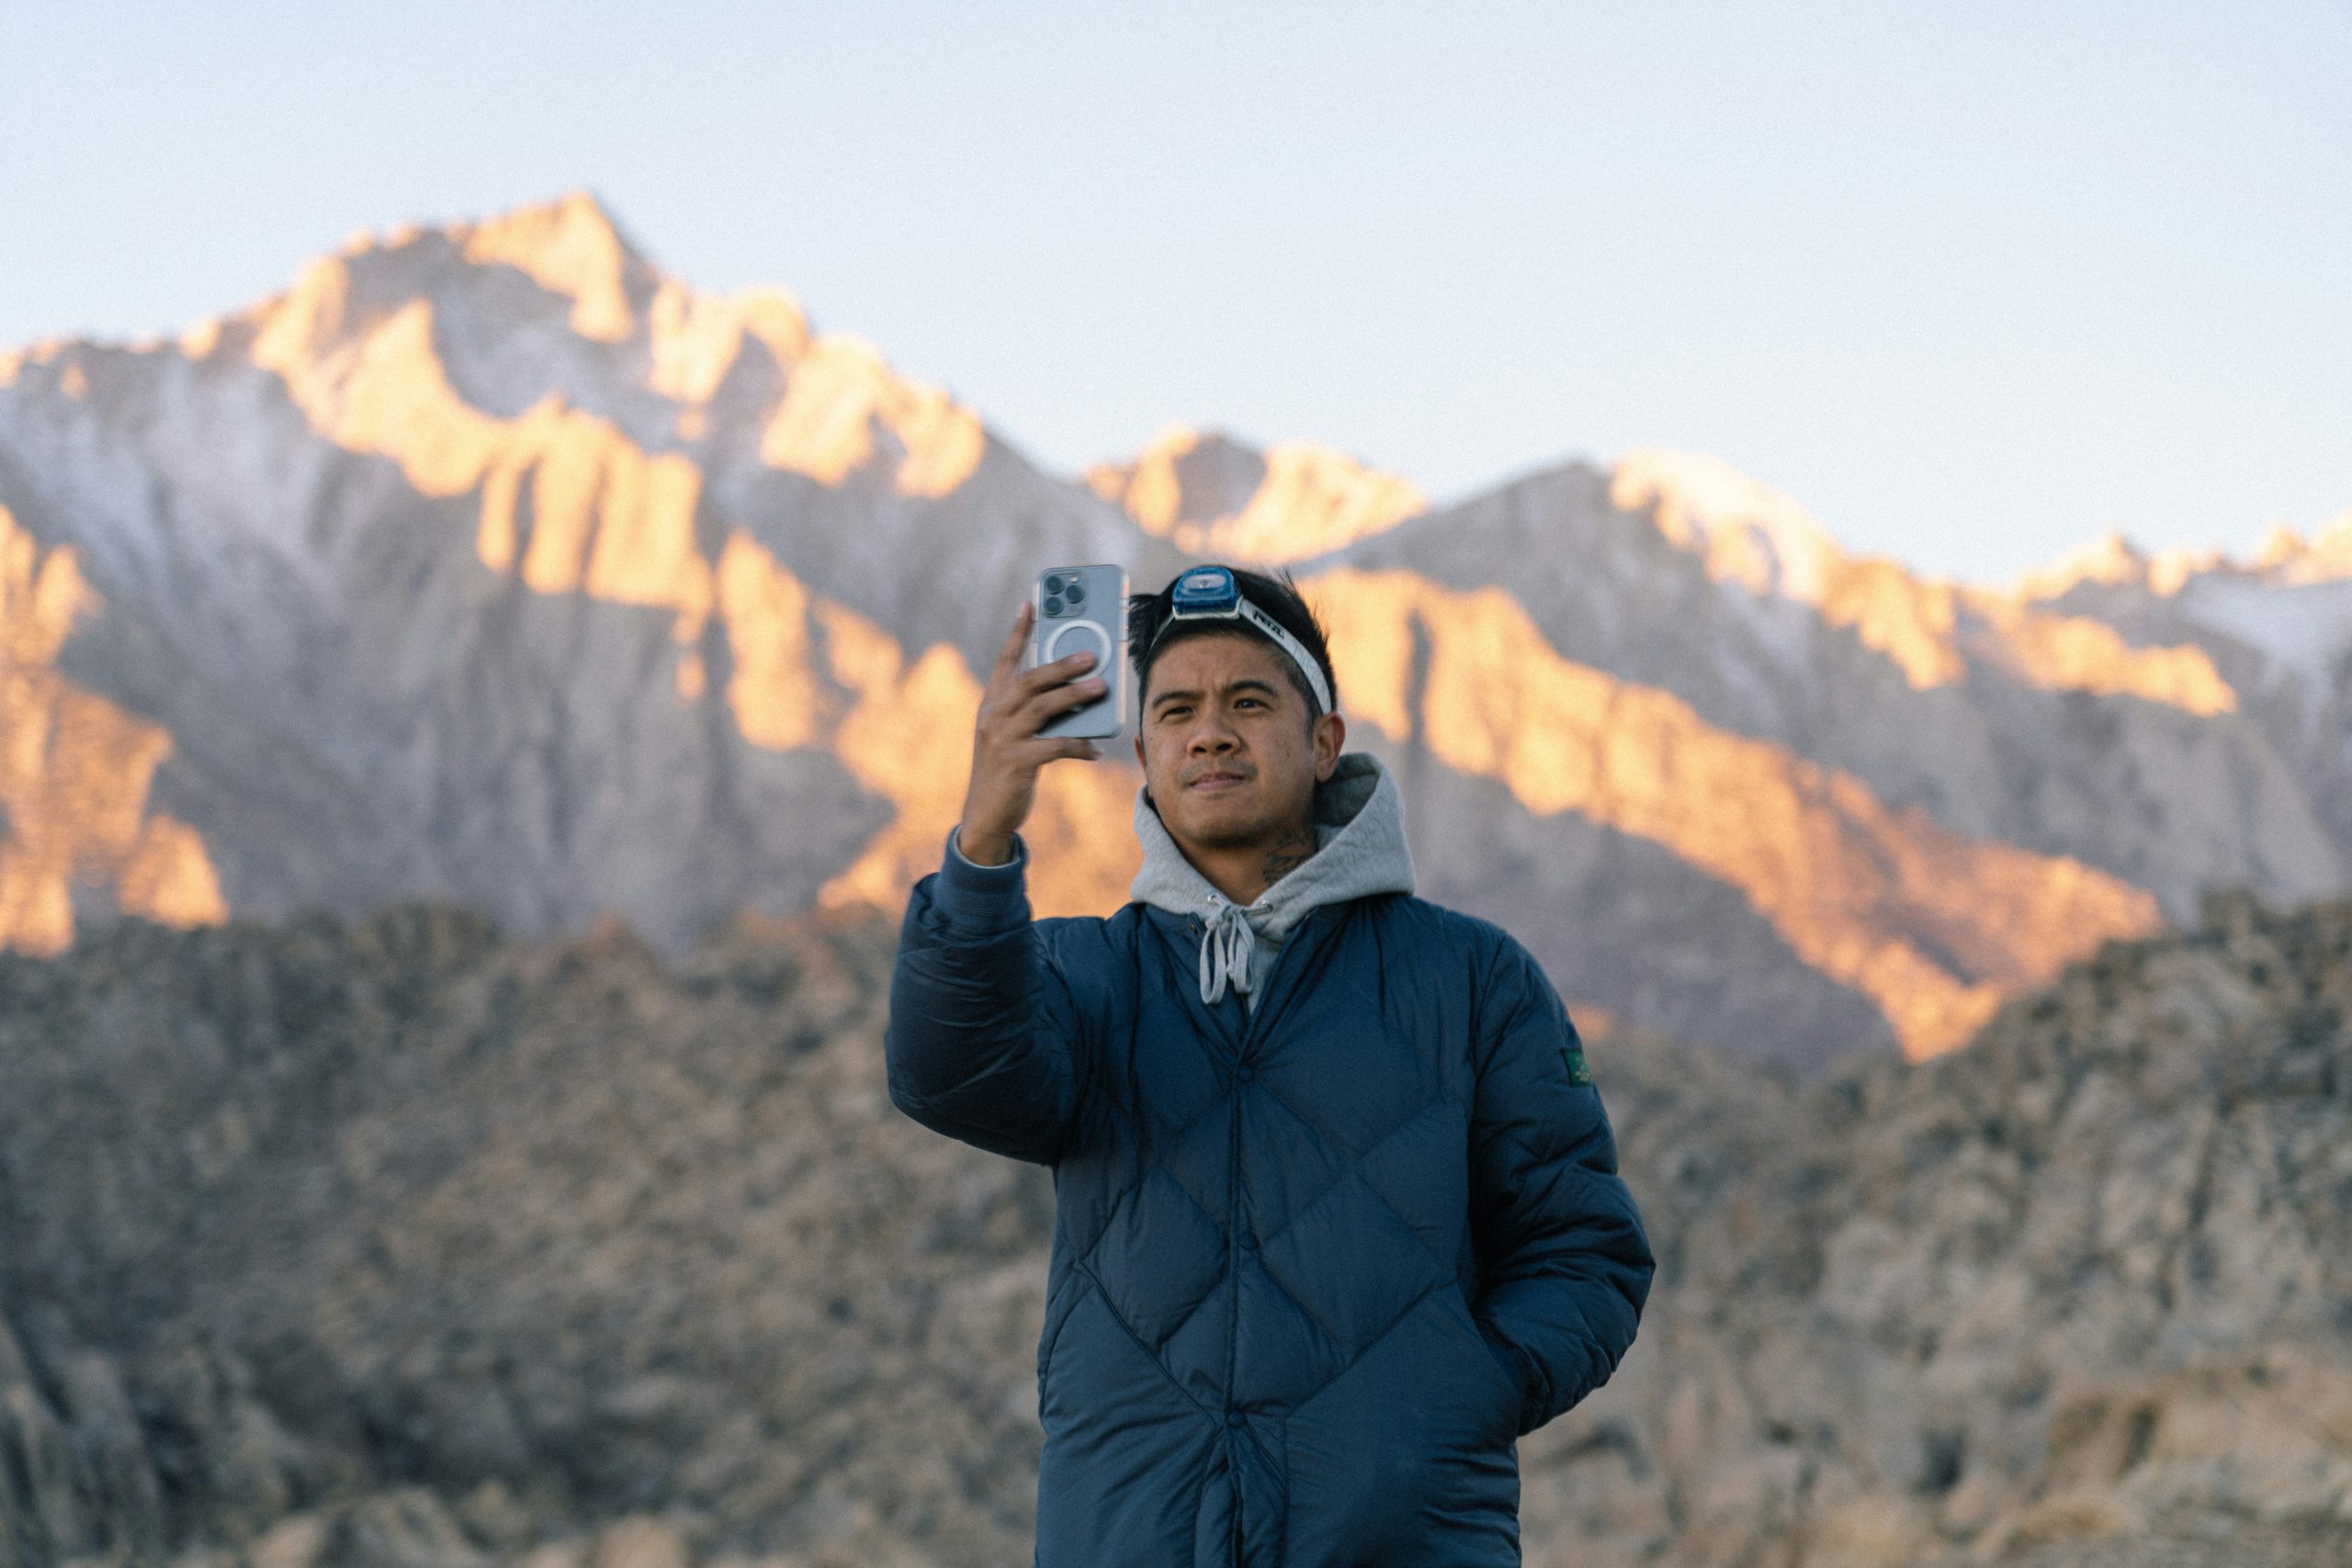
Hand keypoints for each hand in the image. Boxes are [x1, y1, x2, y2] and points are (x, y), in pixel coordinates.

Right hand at [955, 601, 1104, 865]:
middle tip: (1092, 654)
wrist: (985, 815)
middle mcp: (992, 715)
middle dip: (1062, 664)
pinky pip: (1053, 746)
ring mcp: (1001, 738)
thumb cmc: (1007, 769)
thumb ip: (1038, 713)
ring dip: (1075, 696)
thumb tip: (1081, 695)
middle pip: (1030, 680)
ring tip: (1101, 689)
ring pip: (1042, 708)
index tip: (1031, 604)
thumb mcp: (1015, 734)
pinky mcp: (1015, 762)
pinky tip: (1095, 750)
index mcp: (991, 703)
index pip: (1005, 660)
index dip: (1018, 631)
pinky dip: (1078, 745)